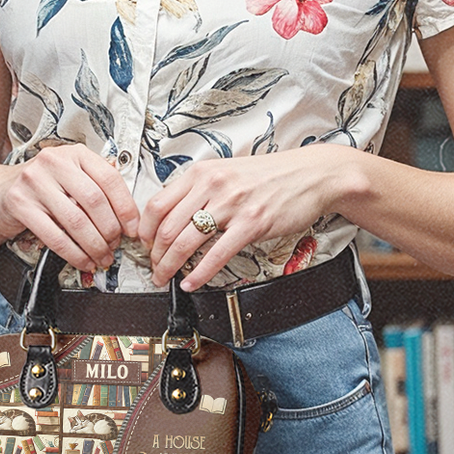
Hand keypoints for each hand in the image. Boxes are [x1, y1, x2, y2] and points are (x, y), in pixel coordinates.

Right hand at [0, 144, 141, 273]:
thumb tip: (130, 217)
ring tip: (101, 257)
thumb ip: (97, 187)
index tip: (133, 228)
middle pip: (94, 202)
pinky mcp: (20, 204)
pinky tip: (82, 260)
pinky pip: (54, 235)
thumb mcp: (71, 177)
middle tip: (115, 246)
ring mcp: (35, 181)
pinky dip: (73, 253)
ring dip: (94, 246)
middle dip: (110, 231)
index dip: (125, 207)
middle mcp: (55, 162)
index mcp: (74, 154)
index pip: (109, 179)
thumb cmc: (42, 188)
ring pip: (76, 221)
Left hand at [139, 146, 361, 289]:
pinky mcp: (252, 223)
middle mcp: (213, 185)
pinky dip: (199, 274)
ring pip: (186, 241)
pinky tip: (192, 283)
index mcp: (202, 172)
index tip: (144, 245)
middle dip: (155, 254)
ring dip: (170, 266)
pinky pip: (216, 254)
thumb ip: (199, 189)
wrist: (310, 174)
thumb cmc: (270, 175)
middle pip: (167, 226)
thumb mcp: (226, 171)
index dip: (145, 231)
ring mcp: (232, 204)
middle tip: (153, 268)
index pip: (157, 204)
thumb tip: (171, 214)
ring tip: (166, 278)